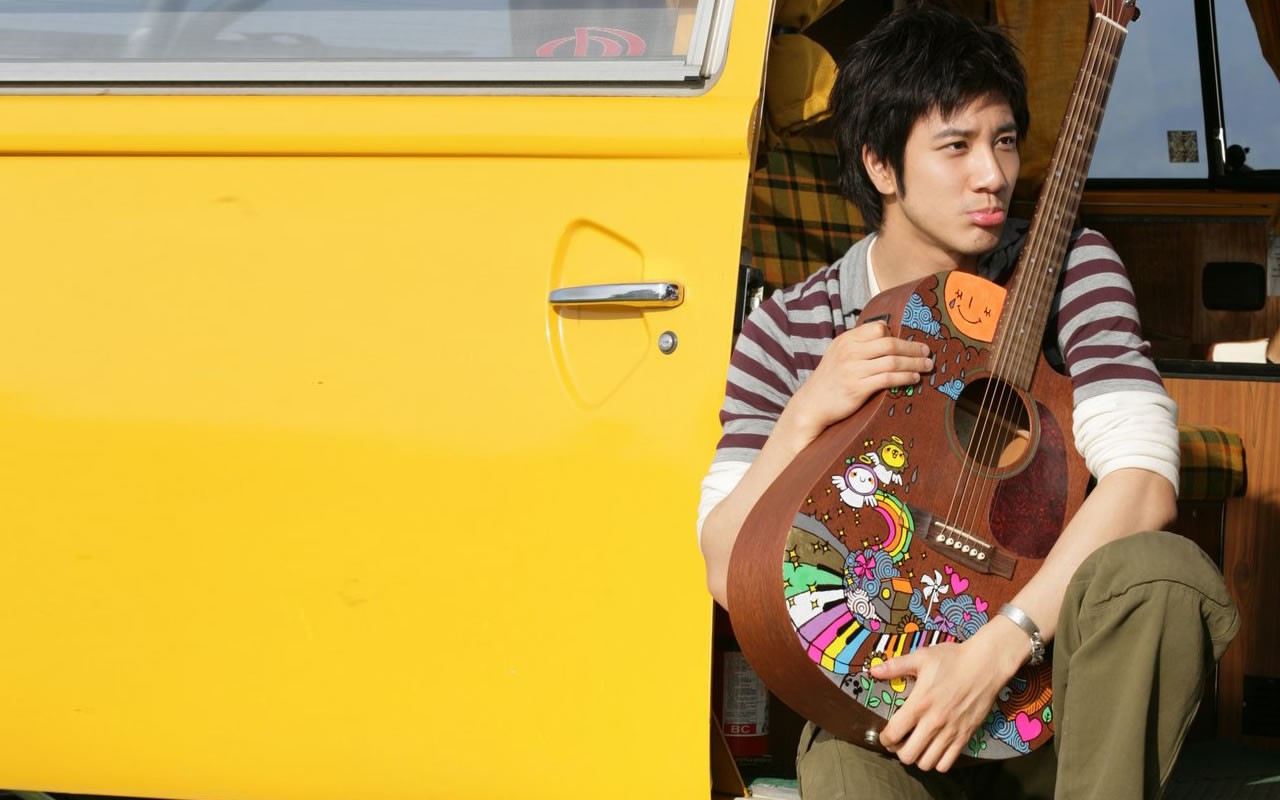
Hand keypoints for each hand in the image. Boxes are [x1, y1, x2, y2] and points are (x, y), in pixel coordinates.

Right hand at [780, 321, 932, 445]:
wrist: (813, 404)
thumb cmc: (830, 380)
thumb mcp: (838, 355)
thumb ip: (859, 346)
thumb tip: (888, 339)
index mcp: (846, 340)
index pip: (878, 328)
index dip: (896, 334)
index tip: (909, 342)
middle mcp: (850, 352)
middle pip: (890, 343)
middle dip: (913, 348)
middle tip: (927, 352)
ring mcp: (853, 370)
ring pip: (892, 361)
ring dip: (914, 363)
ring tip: (927, 366)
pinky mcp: (858, 388)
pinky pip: (888, 379)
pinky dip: (905, 377)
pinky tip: (914, 378)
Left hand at [870, 622, 1023, 771]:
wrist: (986, 665)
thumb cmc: (952, 659)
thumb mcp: (921, 657)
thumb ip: (895, 666)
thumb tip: (873, 670)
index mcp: (919, 704)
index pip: (893, 734)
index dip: (884, 738)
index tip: (885, 734)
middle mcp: (934, 722)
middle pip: (908, 755)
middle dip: (899, 751)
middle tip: (900, 741)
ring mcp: (951, 732)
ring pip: (927, 763)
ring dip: (918, 757)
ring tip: (917, 745)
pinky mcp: (965, 736)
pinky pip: (947, 763)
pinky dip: (938, 761)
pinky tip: (935, 748)